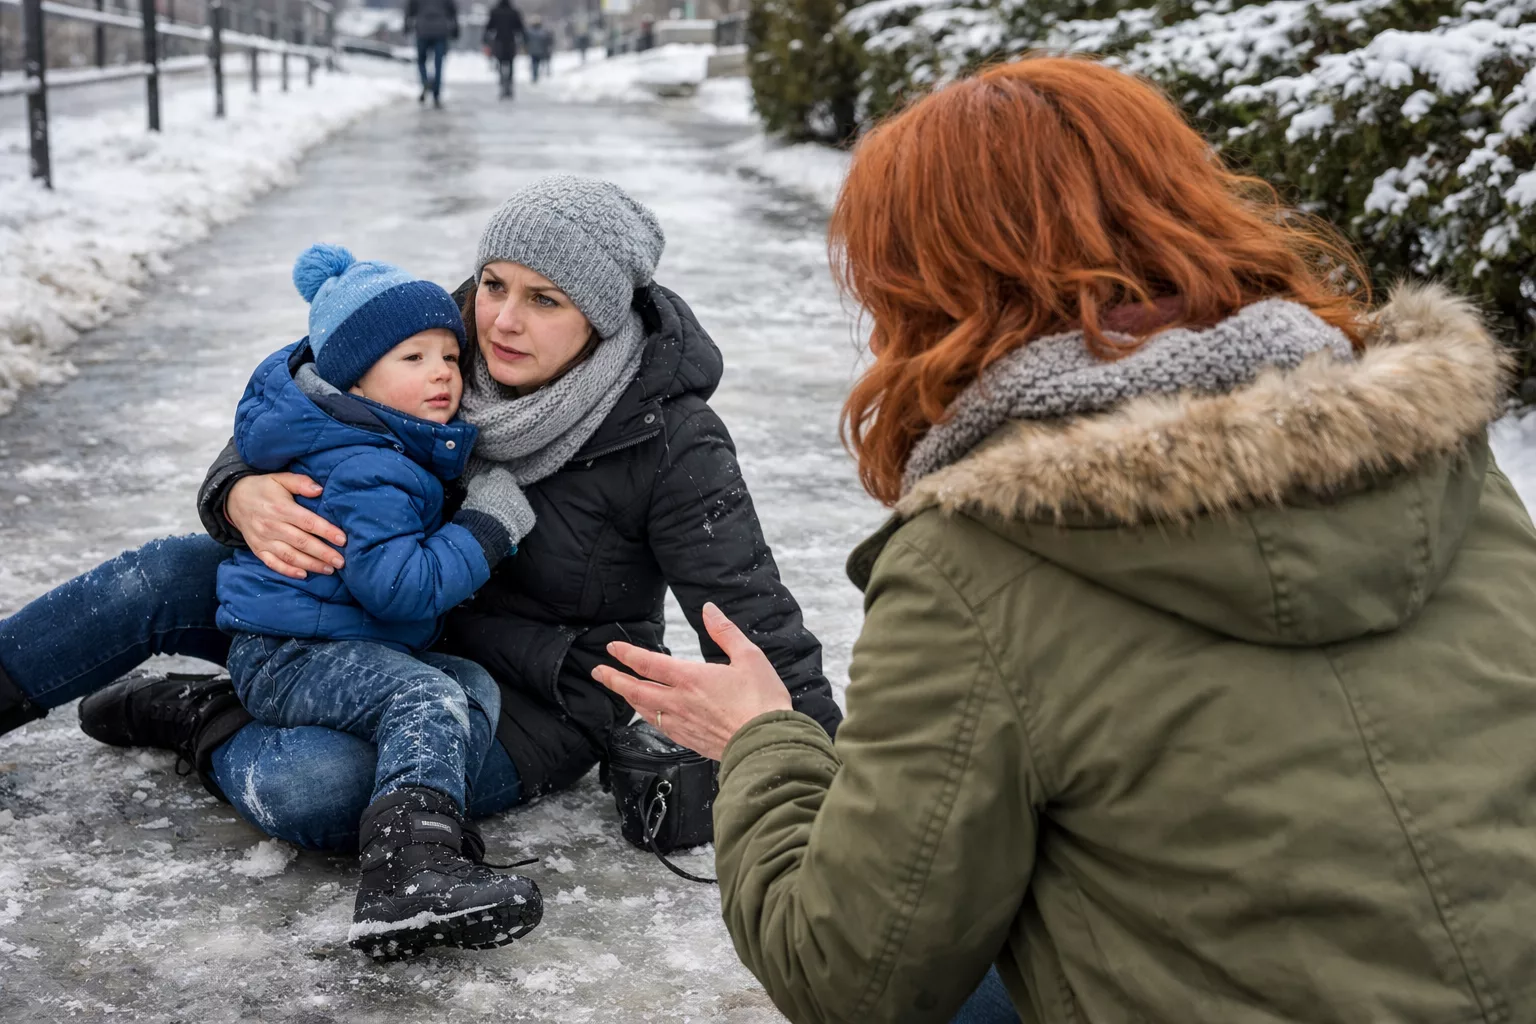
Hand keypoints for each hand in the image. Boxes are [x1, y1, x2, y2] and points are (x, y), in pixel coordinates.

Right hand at [226, 473, 346, 579]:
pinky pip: (272, 563)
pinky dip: (287, 571)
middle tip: (341, 561)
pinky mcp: (257, 549)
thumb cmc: (263, 488)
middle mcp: (272, 526)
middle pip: (302, 542)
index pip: (307, 522)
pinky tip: (303, 575)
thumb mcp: (280, 478)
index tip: (343, 539)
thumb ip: (300, 482)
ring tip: (329, 569)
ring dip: (311, 564)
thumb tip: (319, 489)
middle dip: (323, 553)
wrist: (233, 499)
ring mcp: (264, 540)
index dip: (326, 531)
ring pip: (290, 556)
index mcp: (280, 508)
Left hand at [593, 603, 792, 760]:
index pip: (648, 663)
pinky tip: (648, 715)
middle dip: (614, 679)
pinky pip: (659, 726)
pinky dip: (647, 716)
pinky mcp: (689, 740)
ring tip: (620, 691)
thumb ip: (725, 632)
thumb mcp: (748, 657)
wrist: (767, 743)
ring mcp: (681, 723)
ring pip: (644, 710)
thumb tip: (709, 610)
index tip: (612, 648)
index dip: (627, 654)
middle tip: (599, 672)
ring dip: (628, 698)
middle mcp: (679, 701)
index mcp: (690, 678)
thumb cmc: (762, 700)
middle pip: (635, 689)